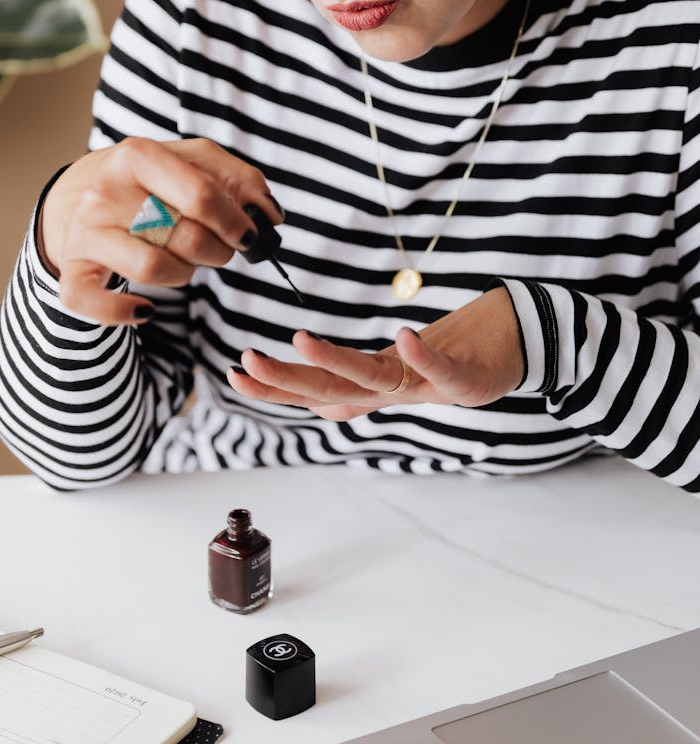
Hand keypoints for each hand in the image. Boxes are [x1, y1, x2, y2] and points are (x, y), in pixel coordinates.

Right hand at [40, 137, 281, 324]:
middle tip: (219, 249)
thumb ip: (239, 178)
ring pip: (154, 269)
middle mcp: (105, 192)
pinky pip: (96, 303)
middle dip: (217, 251)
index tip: (250, 234)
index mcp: (137, 156)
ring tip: (185, 262)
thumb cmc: (150, 181)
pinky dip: (126, 312)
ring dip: (185, 274)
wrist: (78, 193)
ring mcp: (86, 232)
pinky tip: (144, 307)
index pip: (201, 194)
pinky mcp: (73, 270)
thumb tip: (270, 213)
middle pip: (186, 236)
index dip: (236, 221)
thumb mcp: (192, 163)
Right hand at [227, 287, 524, 417]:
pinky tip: (401, 335)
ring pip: (372, 378)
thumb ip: (357, 390)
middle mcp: (390, 392)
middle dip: (286, 379)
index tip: (235, 372)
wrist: (508, 355)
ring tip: (300, 340)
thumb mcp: (394, 376)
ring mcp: (425, 387)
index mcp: (370, 388)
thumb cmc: (445, 362)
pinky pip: (439, 369)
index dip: (274, 387)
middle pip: (330, 388)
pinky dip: (420, 356)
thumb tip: (318, 408)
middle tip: (246, 361)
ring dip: (334, 362)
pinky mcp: (463, 379)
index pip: (313, 391)